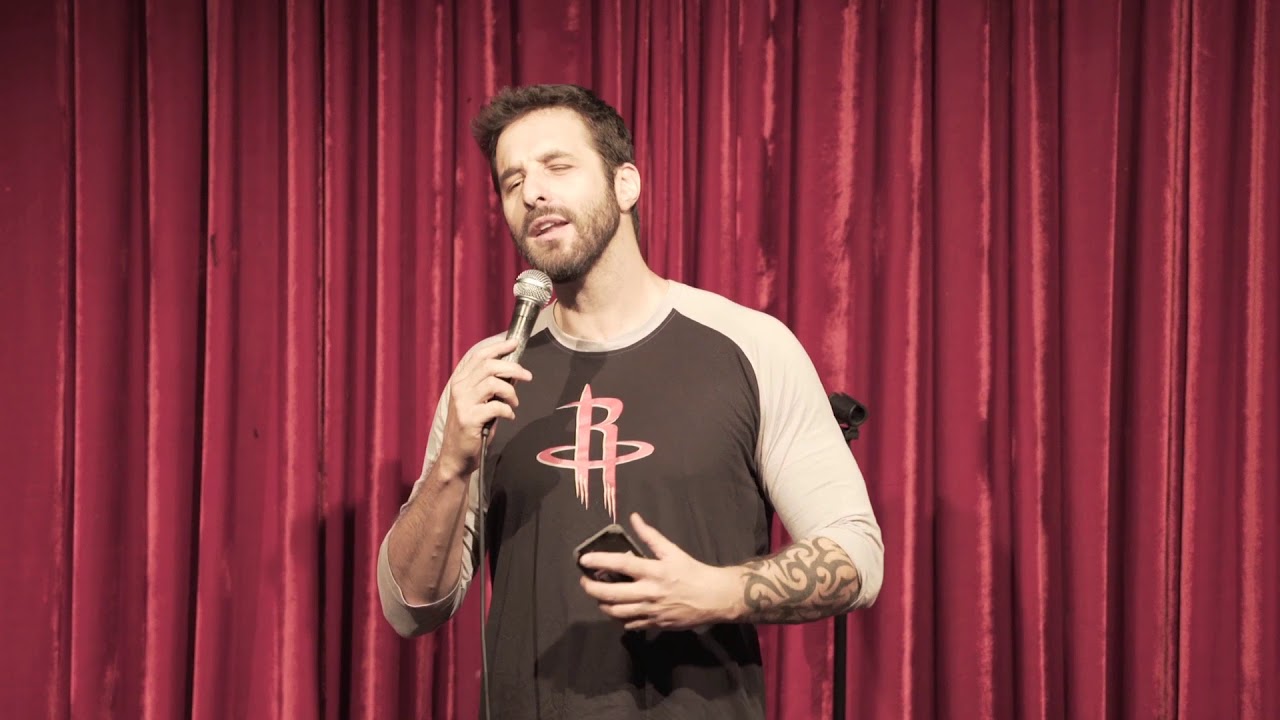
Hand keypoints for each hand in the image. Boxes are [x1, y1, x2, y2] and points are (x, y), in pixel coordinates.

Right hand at [435, 337, 532, 477]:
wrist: (456, 456)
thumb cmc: (471, 428)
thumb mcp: (476, 402)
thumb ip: (488, 386)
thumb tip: (513, 372)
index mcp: (460, 382)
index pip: (479, 356)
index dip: (498, 347)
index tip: (514, 343)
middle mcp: (459, 389)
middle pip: (489, 366)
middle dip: (513, 367)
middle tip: (527, 376)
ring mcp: (463, 404)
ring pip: (494, 383)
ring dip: (511, 392)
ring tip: (514, 403)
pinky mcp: (470, 419)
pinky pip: (496, 407)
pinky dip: (507, 410)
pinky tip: (509, 416)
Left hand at [578, 513, 743, 630]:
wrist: (714, 598)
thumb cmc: (692, 572)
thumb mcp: (673, 550)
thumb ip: (650, 536)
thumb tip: (634, 518)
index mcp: (654, 571)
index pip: (621, 565)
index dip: (600, 561)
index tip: (584, 560)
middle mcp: (650, 593)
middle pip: (612, 594)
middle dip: (592, 588)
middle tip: (584, 581)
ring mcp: (651, 611)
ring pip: (617, 612)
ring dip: (602, 604)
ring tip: (598, 595)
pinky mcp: (655, 624)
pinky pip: (630, 624)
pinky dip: (618, 617)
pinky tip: (616, 609)